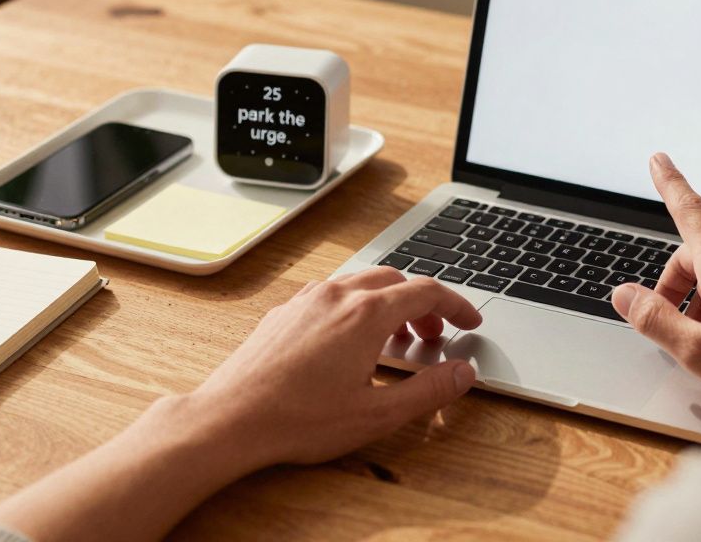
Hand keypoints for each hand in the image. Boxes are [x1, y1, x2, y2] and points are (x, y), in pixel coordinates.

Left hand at [0, 268, 480, 541]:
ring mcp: (306, 299)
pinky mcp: (284, 311)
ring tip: (393, 342)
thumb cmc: (298, 419)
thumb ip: (428, 391)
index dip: (456, 305)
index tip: (470, 322)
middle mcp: (337, 295)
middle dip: (422, 305)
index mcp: (366, 314)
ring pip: (361, 283)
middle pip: (395, 281)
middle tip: (433, 338)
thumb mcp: (376, 413)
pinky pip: (331, 293)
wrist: (231, 418)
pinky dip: (355, 307)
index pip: (427, 291)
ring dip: (388, 304)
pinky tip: (349, 343)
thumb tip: (463, 373)